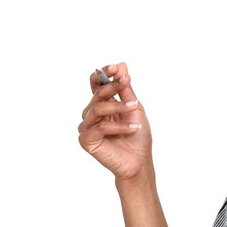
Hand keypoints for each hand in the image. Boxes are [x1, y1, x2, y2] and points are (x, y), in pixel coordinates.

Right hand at [78, 62, 152, 180]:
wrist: (139, 160)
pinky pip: (100, 128)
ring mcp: (87, 127)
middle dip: (113, 86)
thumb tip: (122, 65)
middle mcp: (92, 114)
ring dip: (118, 106)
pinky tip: (133, 128)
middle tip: (127, 81)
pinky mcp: (87, 140)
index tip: (117, 67)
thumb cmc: (137, 136)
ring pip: (98, 109)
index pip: (97, 84)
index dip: (104, 74)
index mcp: (102, 104)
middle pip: (97, 94)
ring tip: (135, 108)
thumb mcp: (135, 108)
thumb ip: (126, 89)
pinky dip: (119, 126)